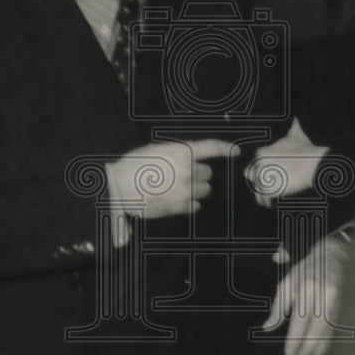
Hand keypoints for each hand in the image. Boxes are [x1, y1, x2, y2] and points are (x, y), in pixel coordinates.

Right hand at [107, 138, 235, 218]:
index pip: (211, 147)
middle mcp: (187, 171)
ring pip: (205, 190)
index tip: (236, 151)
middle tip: (182, 176)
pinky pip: (196, 206)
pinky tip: (176, 200)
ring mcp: (185, 190)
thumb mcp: (156, 151)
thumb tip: (189, 160)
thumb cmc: (133, 166)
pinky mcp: (180, 207)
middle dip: (199, 174)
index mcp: (181, 152)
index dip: (226, 148)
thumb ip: (176, 154)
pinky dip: (190, 203)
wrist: (118, 186)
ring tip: (178, 188)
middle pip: (208, 173)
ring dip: (196, 189)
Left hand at [245, 117, 328, 207]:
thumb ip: (291, 128)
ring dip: (262, 191)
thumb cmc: (306, 150)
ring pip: (256, 187)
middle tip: (270, 185)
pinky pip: (262, 198)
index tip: (269, 173)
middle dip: (260, 180)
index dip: (261, 169)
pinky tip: (268, 203)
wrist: (315, 164)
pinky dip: (264, 202)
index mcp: (261, 152)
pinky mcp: (269, 190)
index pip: (254, 163)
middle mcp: (258, 164)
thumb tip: (294, 117)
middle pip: (253, 175)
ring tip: (267, 197)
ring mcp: (263, 177)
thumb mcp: (296, 135)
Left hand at [262, 233, 351, 354]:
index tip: (288, 354)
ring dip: (318, 350)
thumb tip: (267, 328)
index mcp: (308, 288)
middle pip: (316, 330)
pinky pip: (338, 330)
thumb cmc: (307, 270)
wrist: (336, 255)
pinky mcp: (349, 306)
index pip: (301, 320)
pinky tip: (320, 352)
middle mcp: (326, 295)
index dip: (295, 339)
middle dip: (306, 349)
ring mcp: (341, 301)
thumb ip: (278, 307)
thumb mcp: (288, 283)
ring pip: (329, 332)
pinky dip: (329, 343)